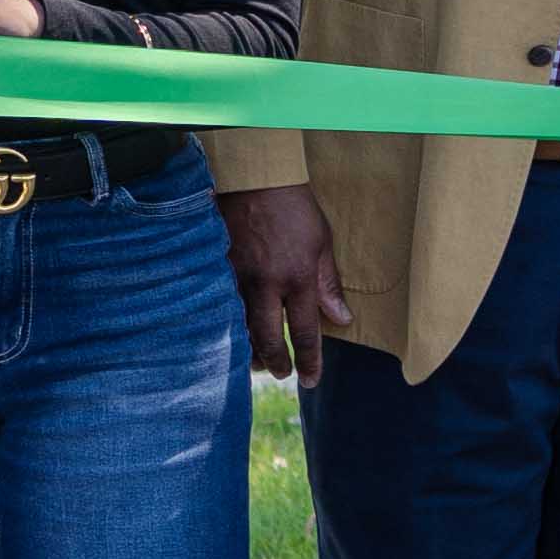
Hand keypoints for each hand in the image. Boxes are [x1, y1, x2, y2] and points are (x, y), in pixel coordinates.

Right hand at [227, 183, 351, 385]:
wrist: (254, 178)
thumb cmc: (293, 208)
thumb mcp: (322, 243)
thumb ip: (329, 285)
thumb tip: (341, 320)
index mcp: (298, 278)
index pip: (306, 332)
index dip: (309, 360)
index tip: (310, 380)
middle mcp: (267, 285)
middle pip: (268, 339)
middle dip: (277, 363)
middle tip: (283, 374)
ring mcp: (238, 278)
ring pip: (240, 329)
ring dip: (250, 351)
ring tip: (259, 363)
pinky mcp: (218, 270)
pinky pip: (222, 309)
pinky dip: (229, 327)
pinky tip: (232, 336)